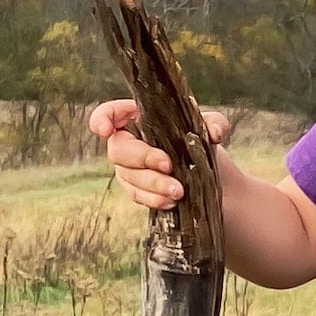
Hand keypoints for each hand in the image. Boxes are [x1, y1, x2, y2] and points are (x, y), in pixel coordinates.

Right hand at [87, 99, 231, 212]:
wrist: (211, 177)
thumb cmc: (202, 143)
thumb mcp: (211, 128)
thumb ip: (214, 123)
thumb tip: (214, 132)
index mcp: (139, 118)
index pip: (110, 114)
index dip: (101, 119)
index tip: (104, 130)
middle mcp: (129, 143)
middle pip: (119, 150)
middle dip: (142, 158)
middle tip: (169, 165)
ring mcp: (130, 169)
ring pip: (128, 177)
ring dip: (153, 184)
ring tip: (179, 191)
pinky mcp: (138, 191)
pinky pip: (138, 196)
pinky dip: (155, 199)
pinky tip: (172, 201)